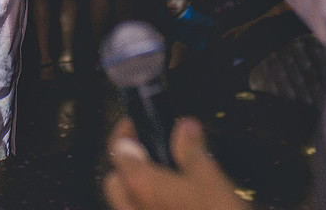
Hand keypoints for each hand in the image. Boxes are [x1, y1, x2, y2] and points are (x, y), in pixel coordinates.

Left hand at [103, 117, 243, 209]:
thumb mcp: (210, 179)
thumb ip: (192, 150)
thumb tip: (185, 128)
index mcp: (141, 183)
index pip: (117, 149)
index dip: (125, 132)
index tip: (136, 124)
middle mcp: (131, 207)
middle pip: (114, 181)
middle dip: (127, 167)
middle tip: (151, 158)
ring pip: (124, 206)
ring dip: (136, 193)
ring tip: (164, 187)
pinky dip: (147, 209)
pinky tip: (169, 208)